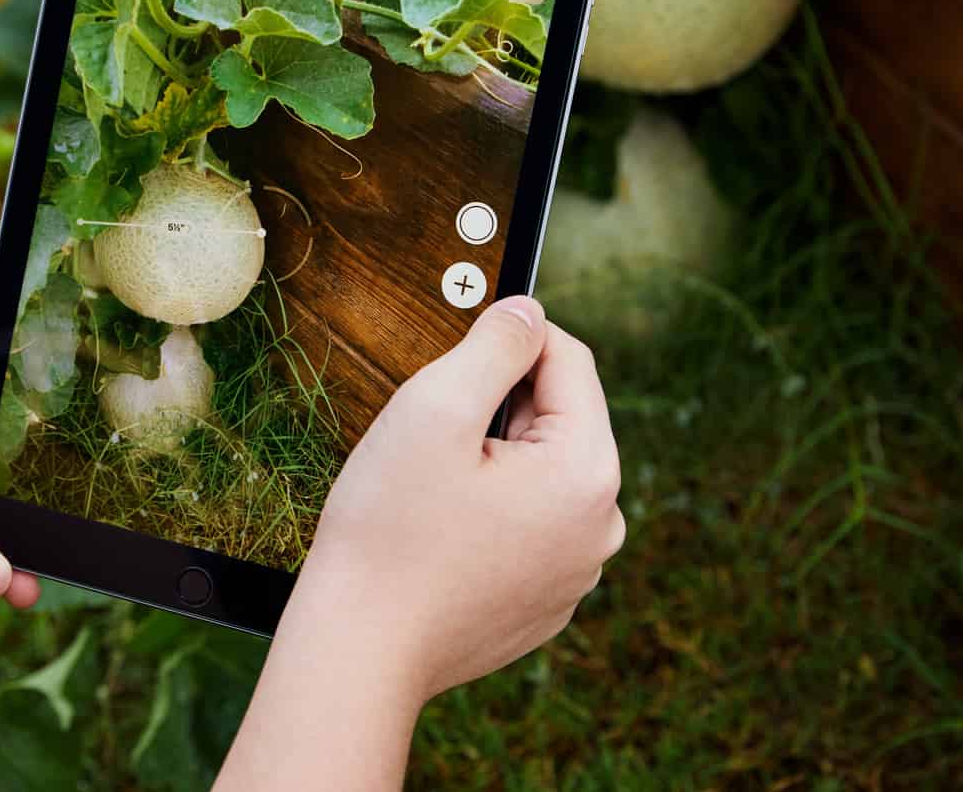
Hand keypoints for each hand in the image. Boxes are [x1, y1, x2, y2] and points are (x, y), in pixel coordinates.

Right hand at [215, 297, 621, 790]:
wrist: (360, 653)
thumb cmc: (389, 531)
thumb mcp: (436, 408)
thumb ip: (494, 344)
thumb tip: (528, 309)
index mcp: (587, 471)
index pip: (567, 358)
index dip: (504, 342)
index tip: (449, 367)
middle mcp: (602, 525)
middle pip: (556, 418)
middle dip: (494, 411)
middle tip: (429, 445)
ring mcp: (577, 572)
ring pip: (539, 473)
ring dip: (491, 463)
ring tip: (430, 496)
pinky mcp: (546, 603)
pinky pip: (527, 527)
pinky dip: (488, 516)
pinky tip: (438, 539)